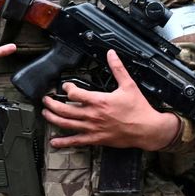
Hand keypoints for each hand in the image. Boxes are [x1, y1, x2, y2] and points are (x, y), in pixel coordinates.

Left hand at [43, 50, 180, 151]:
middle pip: (64, 109)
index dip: (67, 88)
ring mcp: (93, 128)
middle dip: (52, 104)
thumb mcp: (129, 86)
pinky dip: (64, 142)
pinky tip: (54, 142)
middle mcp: (93, 115)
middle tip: (46, 100)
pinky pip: (77, 141)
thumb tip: (111, 53)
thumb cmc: (139, 109)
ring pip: (66, 124)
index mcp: (99, 101)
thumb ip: (118, 68)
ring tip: (45, 114)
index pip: (74, 93)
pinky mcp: (96, 139)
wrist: (148, 130)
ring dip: (52, 118)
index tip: (66, 86)